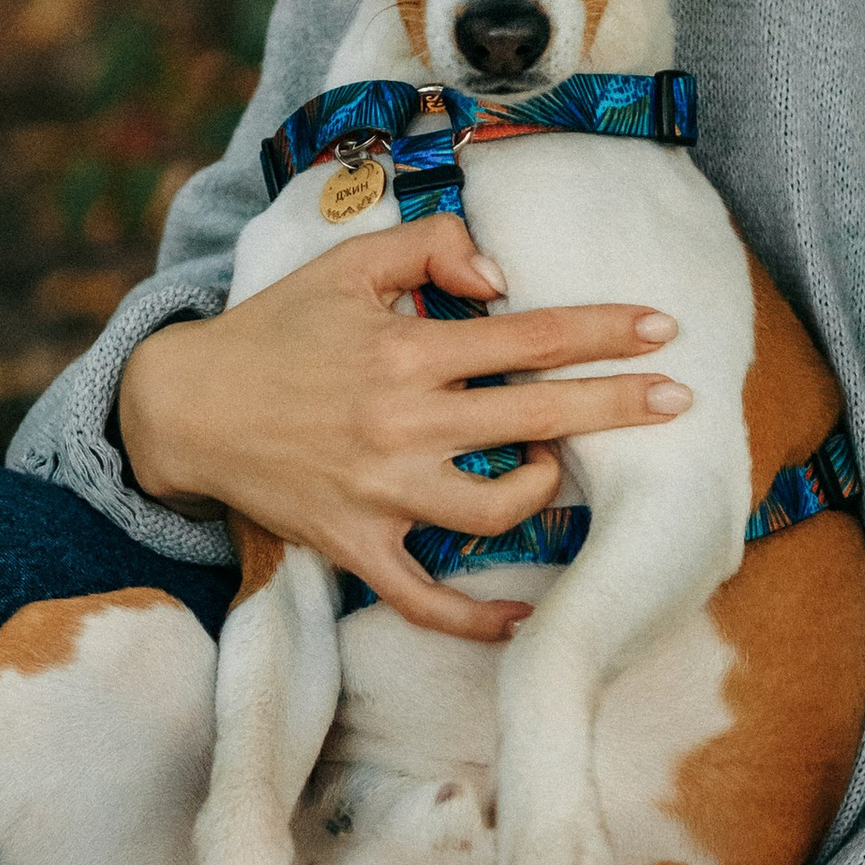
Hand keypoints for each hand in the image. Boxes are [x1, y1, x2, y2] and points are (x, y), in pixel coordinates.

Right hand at [116, 214, 689, 642]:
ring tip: (554, 470)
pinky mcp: (355, 545)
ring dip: (543, 491)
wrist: (186, 406)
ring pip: (495, 508)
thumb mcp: (345, 264)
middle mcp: (403, 424)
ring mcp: (381, 493)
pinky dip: (475, 616)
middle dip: (620, 406)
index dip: (604, 331)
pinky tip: (520, 614)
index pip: (530, 338)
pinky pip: (426, 597)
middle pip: (539, 418)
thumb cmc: (275, 327)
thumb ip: (429, 248)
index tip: (662, 328)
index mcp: (407, 352)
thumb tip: (501, 276)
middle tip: (679, 399)